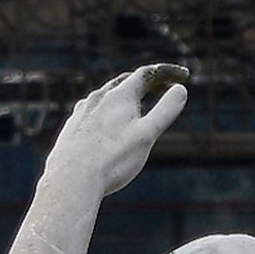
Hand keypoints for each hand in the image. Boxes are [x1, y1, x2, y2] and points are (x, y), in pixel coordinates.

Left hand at [45, 65, 188, 196]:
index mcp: (119, 96)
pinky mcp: (71, 128)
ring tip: (136, 106)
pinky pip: (92, 113)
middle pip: (125, 82)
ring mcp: (81, 112)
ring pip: (106, 97)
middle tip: (163, 88)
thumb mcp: (147, 135)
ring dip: (124, 97)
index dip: (167, 72)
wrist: (71, 181)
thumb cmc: (113, 159)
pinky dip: (107, 113)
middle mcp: (98, 98)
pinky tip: (107, 126)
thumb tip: (180, 90)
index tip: (183, 76)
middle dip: (146, 82)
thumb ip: (165, 111)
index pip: (147, 74)